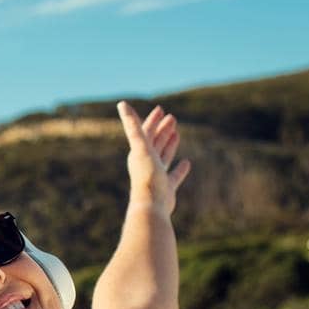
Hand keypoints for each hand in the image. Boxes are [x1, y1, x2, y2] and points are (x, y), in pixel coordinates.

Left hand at [117, 101, 190, 218]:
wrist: (151, 205)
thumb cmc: (146, 175)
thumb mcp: (140, 146)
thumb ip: (132, 125)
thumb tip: (122, 103)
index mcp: (139, 154)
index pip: (145, 133)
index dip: (152, 121)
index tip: (160, 110)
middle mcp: (146, 164)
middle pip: (154, 143)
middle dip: (162, 130)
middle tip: (172, 118)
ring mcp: (156, 176)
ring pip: (163, 157)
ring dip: (169, 145)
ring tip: (176, 134)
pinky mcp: (166, 189)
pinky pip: (174, 176)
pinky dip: (180, 169)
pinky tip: (187, 163)